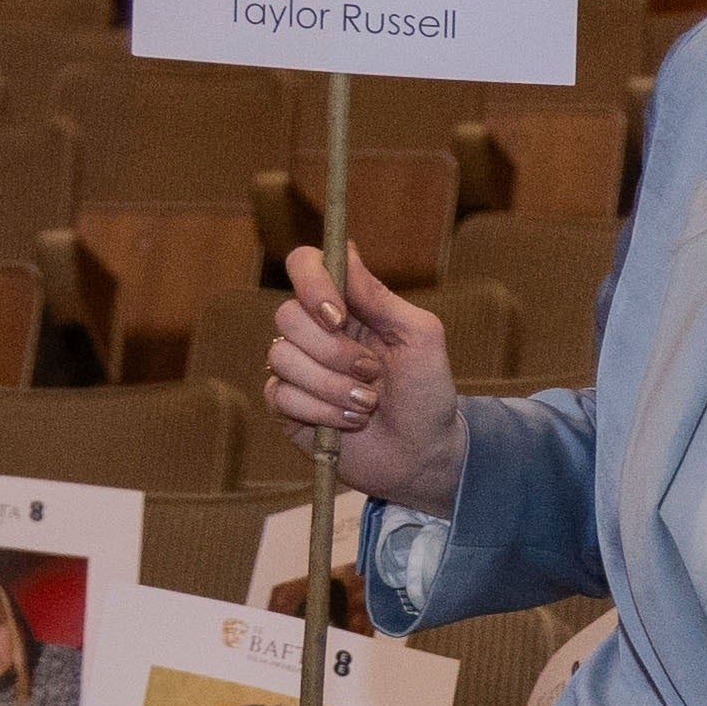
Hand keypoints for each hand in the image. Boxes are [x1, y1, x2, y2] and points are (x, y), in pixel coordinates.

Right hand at [259, 243, 466, 516]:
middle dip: (334, 351)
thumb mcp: (420, 337)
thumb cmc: (427, 392)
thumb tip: (347, 252)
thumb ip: (381, 296)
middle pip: (288, 315)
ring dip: (332, 386)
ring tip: (367, 404)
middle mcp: (314, 331)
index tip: (339, 314)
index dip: (312, 283)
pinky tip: (349, 422)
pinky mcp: (286, 405)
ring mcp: (297, 367)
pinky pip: (280, 395)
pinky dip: (321, 411)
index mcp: (347, 305)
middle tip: (371, 373)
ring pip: (282, 357)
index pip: (305, 265)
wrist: (422, 453)